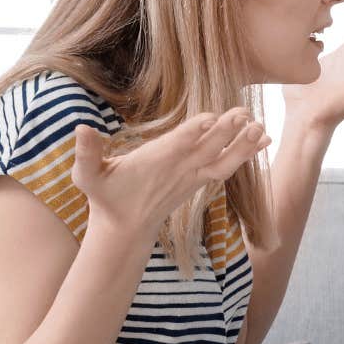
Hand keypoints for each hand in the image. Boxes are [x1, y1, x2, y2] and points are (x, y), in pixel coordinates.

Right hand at [72, 107, 268, 240]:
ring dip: (243, 145)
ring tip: (262, 127)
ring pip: (222, 160)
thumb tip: (80, 128)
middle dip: (226, 132)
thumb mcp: (87, 176)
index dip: (193, 132)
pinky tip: (263, 138)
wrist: (125, 230)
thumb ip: (86, 153)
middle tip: (245, 113)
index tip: (211, 118)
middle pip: (206, 149)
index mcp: (154, 163)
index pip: (176, 145)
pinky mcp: (199, 181)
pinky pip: (226, 167)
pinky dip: (245, 153)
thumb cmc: (105, 198)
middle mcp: (178, 170)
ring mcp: (191, 177)